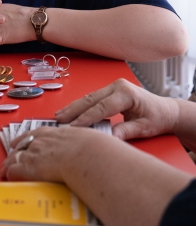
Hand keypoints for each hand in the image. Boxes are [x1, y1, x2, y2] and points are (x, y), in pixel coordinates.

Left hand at [0, 126, 107, 181]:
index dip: (29, 138)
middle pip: (23, 144)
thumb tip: (98, 150)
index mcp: (56, 133)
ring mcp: (34, 153)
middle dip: (17, 151)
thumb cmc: (96, 150)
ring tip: (5, 167)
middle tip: (12, 155)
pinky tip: (8, 176)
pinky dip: (10, 173)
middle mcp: (42, 141)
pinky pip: (14, 170)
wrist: (88, 156)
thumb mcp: (92, 140)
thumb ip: (87, 144)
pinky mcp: (29, 167)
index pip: (38, 134)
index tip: (23, 141)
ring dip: (10, 163)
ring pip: (16, 157)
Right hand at [55, 79, 178, 140]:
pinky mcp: (109, 91)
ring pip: (88, 97)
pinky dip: (80, 106)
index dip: (87, 117)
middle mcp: (118, 86)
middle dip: (74, 110)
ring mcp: (113, 87)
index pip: (102, 107)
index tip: (74, 126)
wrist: (165, 111)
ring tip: (59, 116)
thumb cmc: (157, 118)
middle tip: (59, 120)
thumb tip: (108, 138)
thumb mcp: (144, 128)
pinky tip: (69, 111)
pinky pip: (92, 98)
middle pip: (91, 99)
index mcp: (127, 93)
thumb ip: (125, 132)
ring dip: (73, 107)